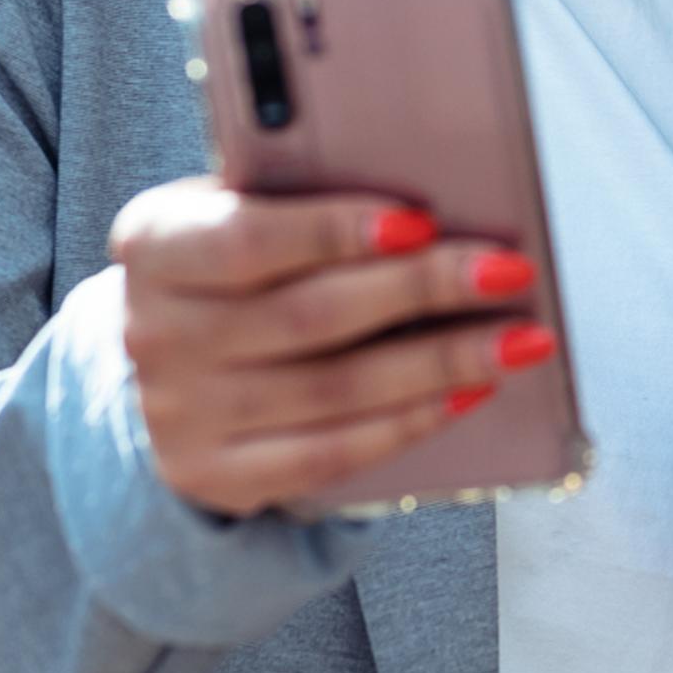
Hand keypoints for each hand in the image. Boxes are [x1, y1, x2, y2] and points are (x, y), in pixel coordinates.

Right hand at [107, 179, 546, 516]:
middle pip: (309, 316)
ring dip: (440, 364)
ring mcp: (179, 413)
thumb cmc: (234, 266)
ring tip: (518, 339)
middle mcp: (154, 331)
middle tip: (507, 273)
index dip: (334, 232)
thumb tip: (431, 198)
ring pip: (333, 390)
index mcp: (154, 242)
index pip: (246, 239)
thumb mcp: (238, 210)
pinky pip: (328, 454)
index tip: (422, 221)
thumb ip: (300, 198)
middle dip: (423, 291)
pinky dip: (408, 422)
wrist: (170, 362)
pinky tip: (467, 393)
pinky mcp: (213, 474)